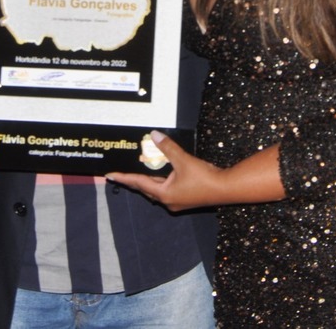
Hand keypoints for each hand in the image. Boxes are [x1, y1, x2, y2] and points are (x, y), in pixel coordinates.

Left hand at [107, 131, 226, 212]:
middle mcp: (167, 201)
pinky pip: (166, 190)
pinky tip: (161, 175)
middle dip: (133, 181)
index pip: (138, 183)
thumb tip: (154, 135)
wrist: (225, 189)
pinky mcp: (185, 199)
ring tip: (138, 173)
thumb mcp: (183, 160)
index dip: (123, 177)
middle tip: (120, 174)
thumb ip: (168, 148)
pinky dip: (160, 182)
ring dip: (148, 181)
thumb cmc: (204, 178)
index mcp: (163, 194)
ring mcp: (176, 201)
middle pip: (146, 189)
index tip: (110, 176)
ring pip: (157, 190)